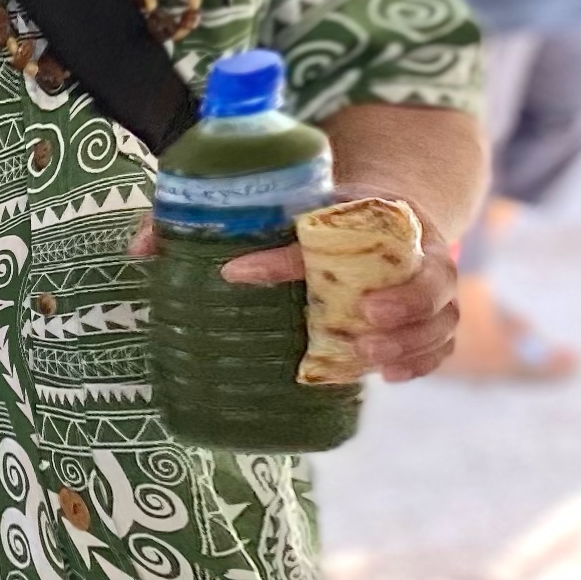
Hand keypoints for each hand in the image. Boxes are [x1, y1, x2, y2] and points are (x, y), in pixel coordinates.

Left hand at [125, 215, 464, 381]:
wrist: (388, 212)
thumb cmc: (319, 213)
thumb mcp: (278, 204)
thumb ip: (214, 223)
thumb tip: (139, 249)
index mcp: (362, 204)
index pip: (327, 226)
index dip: (280, 255)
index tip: (235, 272)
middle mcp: (406, 242)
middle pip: (422, 268)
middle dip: (400, 296)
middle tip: (362, 316)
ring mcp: (429, 278)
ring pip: (440, 309)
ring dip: (411, 337)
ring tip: (370, 358)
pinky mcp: (435, 312)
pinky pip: (441, 340)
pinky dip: (424, 358)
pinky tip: (391, 375)